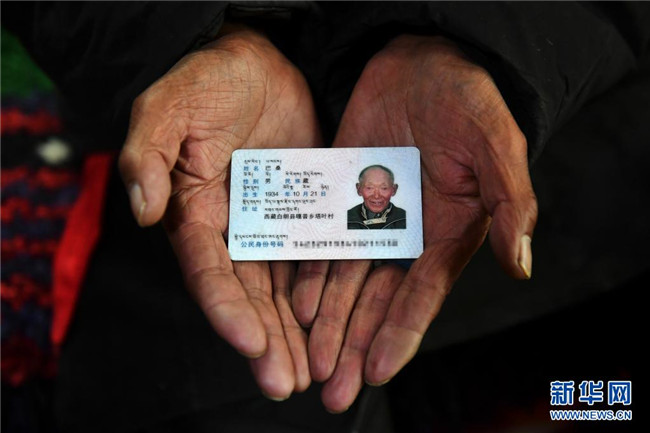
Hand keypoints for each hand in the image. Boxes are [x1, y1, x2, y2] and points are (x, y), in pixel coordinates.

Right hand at [118, 25, 319, 399]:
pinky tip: (338, 325)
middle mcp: (232, 231)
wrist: (256, 63)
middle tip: (287, 383)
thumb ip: (147, 157)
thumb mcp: (166, 109)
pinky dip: (323, 295)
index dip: (227, 308)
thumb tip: (142, 210)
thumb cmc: (207, 82)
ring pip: (283, 290)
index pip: (209, 271)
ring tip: (315, 374)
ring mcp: (271, 225)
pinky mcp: (304, 213)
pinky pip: (314, 259)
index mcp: (195, 214)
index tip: (251, 341)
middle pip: (249, 295)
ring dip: (296, 334)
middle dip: (267, 341)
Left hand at [294, 35, 537, 411]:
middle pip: (376, 303)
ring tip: (306, 361)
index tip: (376, 372)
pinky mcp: (339, 198)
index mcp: (445, 235)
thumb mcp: (497, 148)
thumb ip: (511, 204)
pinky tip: (294, 306)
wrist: (424, 62)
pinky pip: (321, 243)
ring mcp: (369, 220)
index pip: (420, 296)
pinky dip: (308, 275)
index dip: (399, 335)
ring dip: (326, 324)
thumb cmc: (469, 103)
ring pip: (345, 282)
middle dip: (353, 346)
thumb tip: (521, 265)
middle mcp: (405, 237)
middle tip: (330, 391)